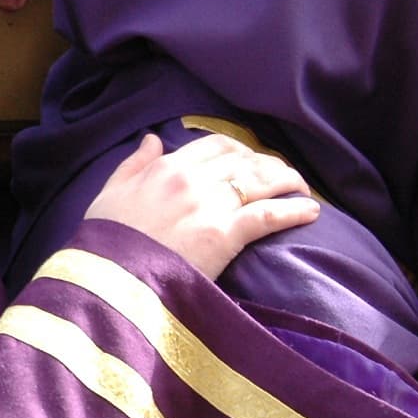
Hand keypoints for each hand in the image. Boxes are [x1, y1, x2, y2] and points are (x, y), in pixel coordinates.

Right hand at [89, 133, 320, 278]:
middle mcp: (193, 180)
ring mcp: (211, 206)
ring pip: (262, 181)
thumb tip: (153, 138)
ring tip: (302, 188)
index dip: (240, 150)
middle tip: (282, 175)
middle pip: (245, 160)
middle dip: (269, 164)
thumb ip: (134, 164)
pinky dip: (294, 210)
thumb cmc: (105, 241)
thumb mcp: (110, 193)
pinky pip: (269, 215)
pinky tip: (311, 212)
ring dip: (287, 181)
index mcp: (166, 168)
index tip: (250, 159)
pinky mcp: (226, 234)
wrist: (110, 279)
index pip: (215, 145)